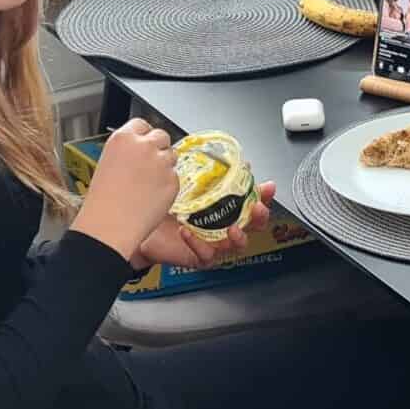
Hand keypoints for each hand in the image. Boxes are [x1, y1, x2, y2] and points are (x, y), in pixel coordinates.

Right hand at [70, 119, 181, 259]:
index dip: (143, 136)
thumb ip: (127, 152)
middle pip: (161, 136)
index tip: (143, 145)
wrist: (110, 224)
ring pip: (172, 155)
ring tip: (148, 184)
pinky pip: (175, 177)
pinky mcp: (173, 180)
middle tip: (149, 166)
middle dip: (158, 148)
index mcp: (123, 138)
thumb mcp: (108, 163)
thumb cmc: (103, 200)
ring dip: (165, 165)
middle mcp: (144, 146)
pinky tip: (153, 196)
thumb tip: (140, 151)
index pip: (142, 124)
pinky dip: (168, 184)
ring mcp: (161, 162)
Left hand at [129, 181, 277, 270]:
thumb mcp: (186, 184)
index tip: (268, 187)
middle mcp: (222, 226)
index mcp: (224, 207)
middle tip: (258, 209)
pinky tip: (188, 232)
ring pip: (236, 245)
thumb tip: (217, 152)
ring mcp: (213, 243)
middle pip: (253, 226)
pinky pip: (206, 255)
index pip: (251, 201)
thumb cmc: (164, 205)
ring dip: (238, 236)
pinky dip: (199, 243)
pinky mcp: (199, 256)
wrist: (141, 224)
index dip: (264, 195)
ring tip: (232, 229)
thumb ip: (205, 172)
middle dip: (260, 217)